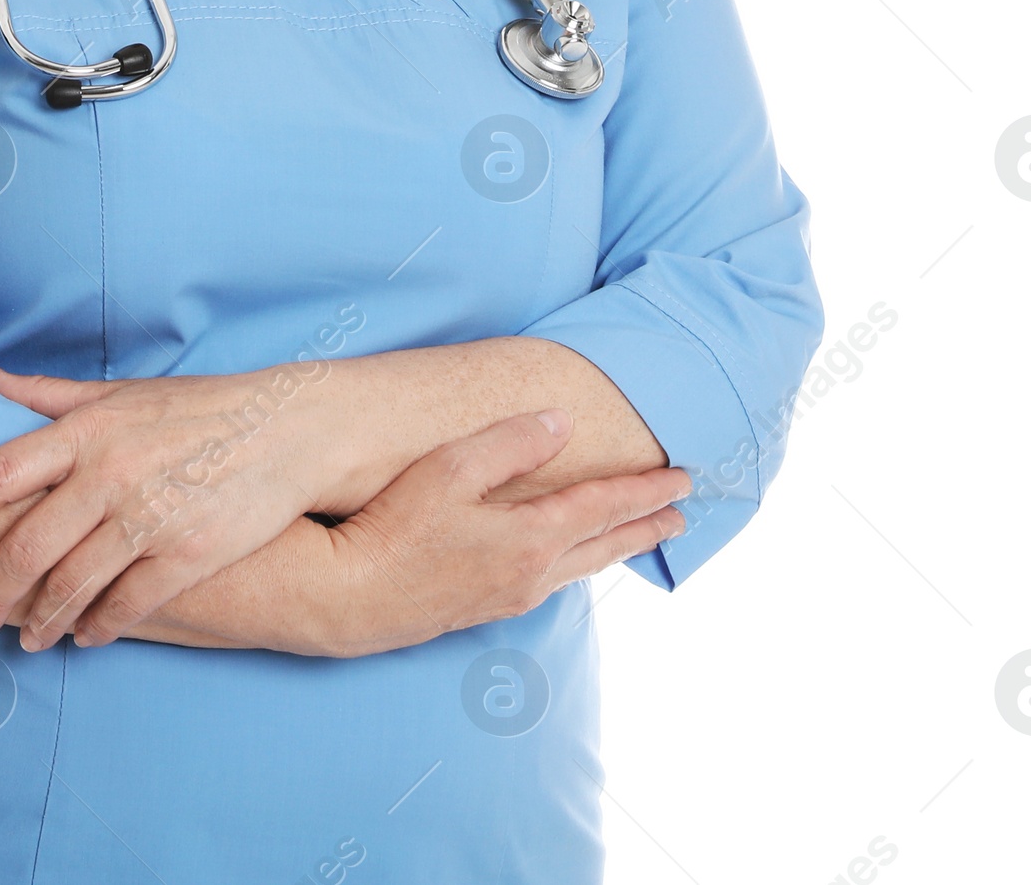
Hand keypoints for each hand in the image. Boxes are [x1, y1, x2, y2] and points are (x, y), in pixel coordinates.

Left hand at [0, 355, 364, 649]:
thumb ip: (47, 395)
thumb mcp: (121, 392)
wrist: (289, 429)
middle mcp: (110, 473)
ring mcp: (149, 517)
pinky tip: (86, 635)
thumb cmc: (198, 409)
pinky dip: (97, 627)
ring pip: (70, 587)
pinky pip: (124, 607)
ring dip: (39, 621)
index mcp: (86, 430)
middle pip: (25, 547)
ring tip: (27, 637)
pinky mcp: (186, 555)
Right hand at [318, 408, 691, 656]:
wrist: (348, 600)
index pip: (604, 507)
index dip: (645, 490)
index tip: (682, 478)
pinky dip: (579, 564)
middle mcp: (531, 574)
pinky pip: (553, 581)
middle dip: (645, 525)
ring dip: (615, 547)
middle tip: (682, 516)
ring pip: (580, 568)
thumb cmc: (393, 528)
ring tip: (639, 536)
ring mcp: (507, 596)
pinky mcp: (483, 609)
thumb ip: (510, 443)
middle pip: (604, 545)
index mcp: (530, 538)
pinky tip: (570, 562)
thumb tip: (562, 422)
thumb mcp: (450, 468)